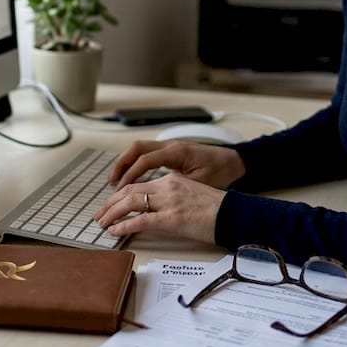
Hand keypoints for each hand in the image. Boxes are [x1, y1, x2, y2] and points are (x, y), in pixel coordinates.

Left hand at [91, 172, 225, 242]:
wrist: (235, 214)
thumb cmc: (218, 210)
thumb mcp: (191, 195)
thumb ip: (172, 198)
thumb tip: (155, 210)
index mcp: (171, 180)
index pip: (137, 185)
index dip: (119, 195)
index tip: (109, 205)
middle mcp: (167, 187)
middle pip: (129, 191)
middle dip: (110, 204)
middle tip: (98, 216)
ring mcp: (169, 202)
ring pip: (130, 203)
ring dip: (112, 213)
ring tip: (101, 224)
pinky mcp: (172, 218)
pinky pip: (141, 221)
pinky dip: (124, 226)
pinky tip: (115, 231)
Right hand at [108, 139, 245, 189]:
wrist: (236, 162)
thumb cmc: (222, 173)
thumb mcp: (200, 183)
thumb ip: (177, 188)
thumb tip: (155, 201)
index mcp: (176, 152)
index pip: (144, 160)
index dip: (129, 175)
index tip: (119, 190)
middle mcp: (170, 145)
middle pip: (136, 149)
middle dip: (121, 165)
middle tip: (111, 184)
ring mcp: (170, 146)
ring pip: (140, 149)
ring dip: (126, 163)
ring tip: (116, 182)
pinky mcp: (172, 152)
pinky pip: (147, 153)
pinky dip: (136, 164)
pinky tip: (132, 178)